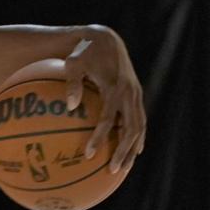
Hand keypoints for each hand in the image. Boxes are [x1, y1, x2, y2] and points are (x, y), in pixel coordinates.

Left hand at [63, 25, 145, 172]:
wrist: (105, 39)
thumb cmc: (83, 52)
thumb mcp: (73, 63)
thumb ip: (72, 83)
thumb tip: (70, 106)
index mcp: (114, 87)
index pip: (108, 119)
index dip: (100, 138)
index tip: (89, 155)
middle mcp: (129, 93)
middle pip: (130, 128)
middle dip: (122, 151)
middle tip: (112, 170)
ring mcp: (135, 94)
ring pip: (139, 127)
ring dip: (132, 148)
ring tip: (124, 167)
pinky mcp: (136, 95)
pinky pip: (139, 120)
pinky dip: (137, 137)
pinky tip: (132, 152)